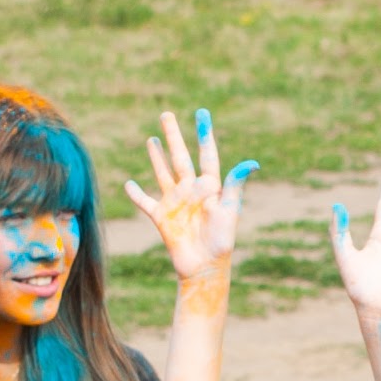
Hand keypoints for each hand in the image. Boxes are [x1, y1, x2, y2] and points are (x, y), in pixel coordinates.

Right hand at [122, 108, 255, 283]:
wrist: (204, 267)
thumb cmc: (222, 241)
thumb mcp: (229, 210)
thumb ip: (234, 185)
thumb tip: (251, 163)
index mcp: (210, 186)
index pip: (207, 154)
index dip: (204, 134)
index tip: (202, 113)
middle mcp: (191, 190)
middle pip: (180, 156)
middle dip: (173, 135)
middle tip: (166, 114)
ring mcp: (175, 202)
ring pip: (163, 172)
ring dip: (157, 156)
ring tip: (152, 139)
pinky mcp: (161, 217)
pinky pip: (145, 202)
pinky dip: (135, 194)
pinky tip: (128, 184)